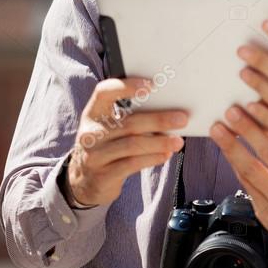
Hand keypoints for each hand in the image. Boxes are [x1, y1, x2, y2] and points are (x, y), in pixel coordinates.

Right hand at [67, 76, 187, 206]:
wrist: (85, 183)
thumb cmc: (107, 148)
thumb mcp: (110, 129)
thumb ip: (130, 118)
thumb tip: (168, 110)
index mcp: (92, 114)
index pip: (104, 92)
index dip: (126, 86)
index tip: (151, 84)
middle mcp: (90, 133)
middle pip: (129, 122)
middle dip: (159, 119)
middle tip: (182, 118)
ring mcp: (94, 155)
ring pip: (133, 144)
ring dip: (160, 142)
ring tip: (178, 141)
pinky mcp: (103, 175)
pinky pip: (132, 164)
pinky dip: (152, 158)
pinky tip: (166, 155)